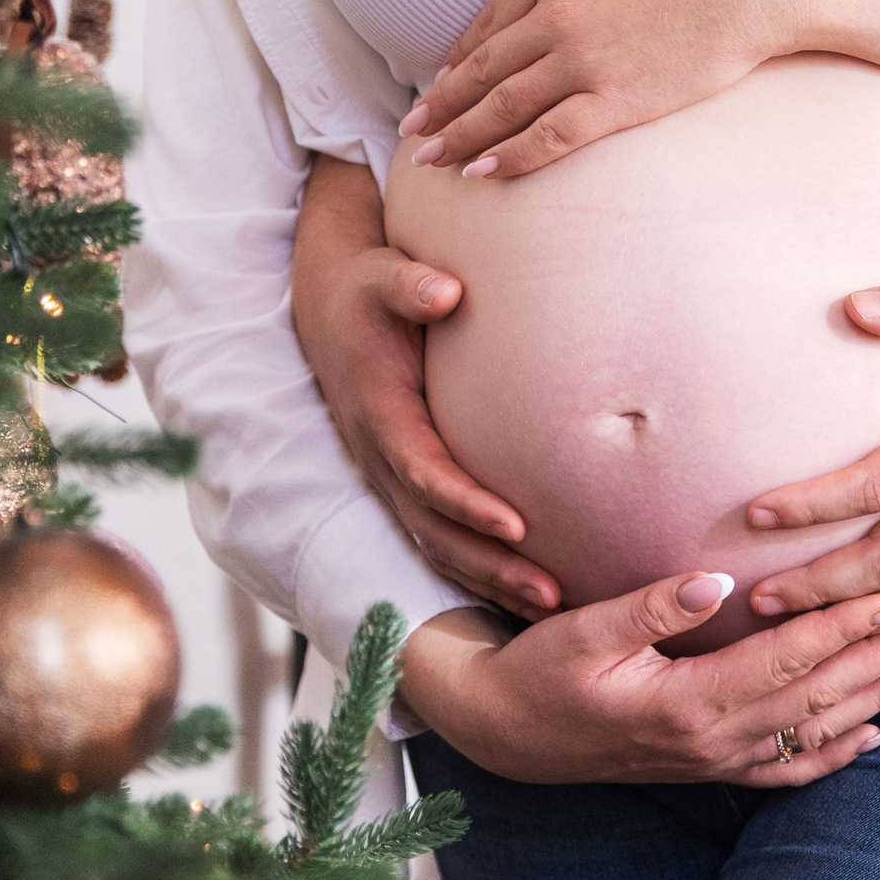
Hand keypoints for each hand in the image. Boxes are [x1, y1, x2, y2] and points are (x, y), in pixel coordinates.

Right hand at [290, 152, 556, 617]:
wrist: (328, 306)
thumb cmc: (368, 289)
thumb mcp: (382, 275)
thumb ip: (410, 283)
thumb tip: (445, 291)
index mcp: (379, 413)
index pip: (423, 470)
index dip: (466, 502)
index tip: (518, 525)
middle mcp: (379, 457)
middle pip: (433, 528)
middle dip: (490, 564)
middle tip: (551, 592)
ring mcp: (387, 477)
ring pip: (436, 545)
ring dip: (489, 580)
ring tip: (551, 604)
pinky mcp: (402, 484)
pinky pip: (439, 539)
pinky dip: (479, 570)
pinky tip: (525, 590)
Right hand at [396, 571, 879, 788]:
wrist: (507, 734)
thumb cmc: (541, 671)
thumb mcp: (583, 630)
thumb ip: (651, 606)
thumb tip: (716, 581)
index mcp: (689, 704)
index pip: (788, 659)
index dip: (845, 625)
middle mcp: (716, 742)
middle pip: (822, 696)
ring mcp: (719, 761)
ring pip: (820, 731)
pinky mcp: (714, 768)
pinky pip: (793, 767)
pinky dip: (843, 750)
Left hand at [398, 0, 879, 181]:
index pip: (488, 21)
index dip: (459, 55)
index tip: (438, 79)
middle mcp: (557, 17)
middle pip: (483, 70)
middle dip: (444, 105)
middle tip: (415, 132)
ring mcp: (586, 62)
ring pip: (505, 109)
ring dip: (464, 138)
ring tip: (435, 161)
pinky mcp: (620, 101)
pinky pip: (550, 138)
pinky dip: (511, 158)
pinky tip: (487, 175)